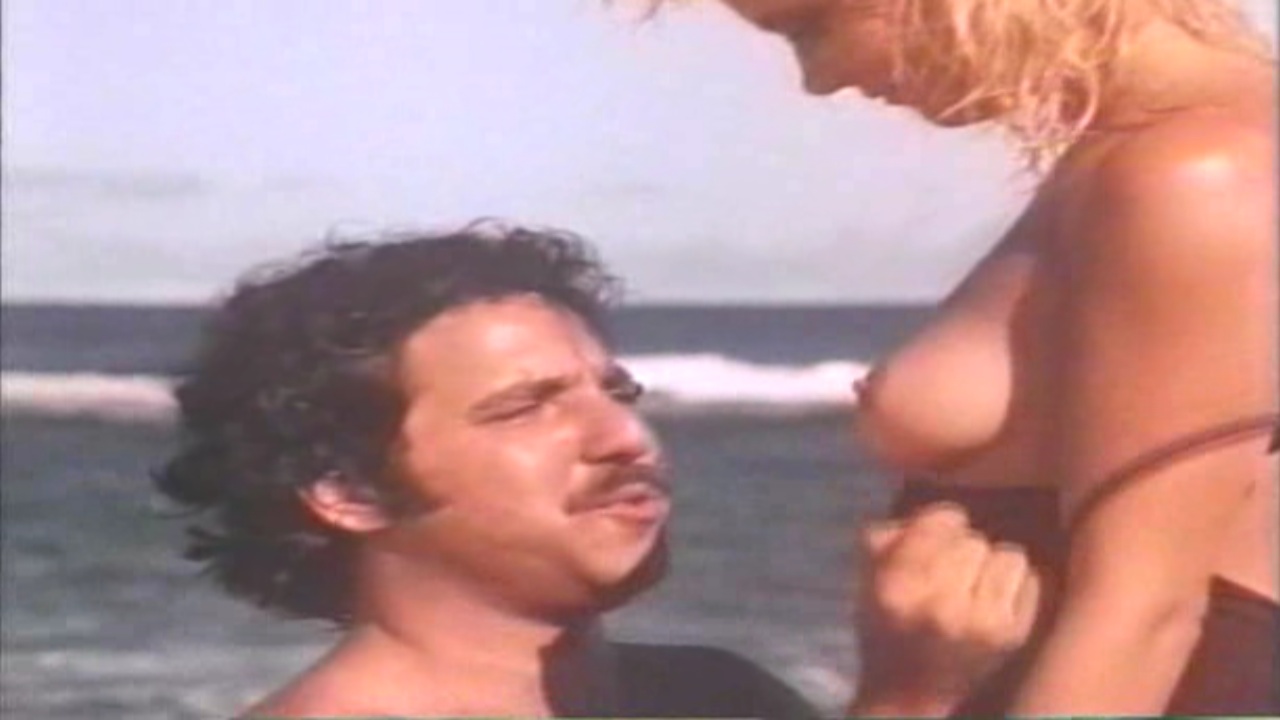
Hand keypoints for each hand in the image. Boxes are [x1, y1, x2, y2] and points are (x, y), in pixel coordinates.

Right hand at [851, 503, 1041, 715]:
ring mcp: (980, 623)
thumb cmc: (887, 630)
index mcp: (898, 588)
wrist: (910, 695)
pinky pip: (1029, 579)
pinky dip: (1015, 586)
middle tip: (952, 574)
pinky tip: (994, 603)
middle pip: (973, 539)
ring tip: (975, 588)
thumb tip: (932, 514)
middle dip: (963, 552)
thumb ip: (887, 538)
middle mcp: (939, 605)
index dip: (941, 524)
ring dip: (991, 566)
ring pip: (1006, 554)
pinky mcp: (1011, 636)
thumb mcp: (868, 581)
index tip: (938, 538)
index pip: (941, 521)